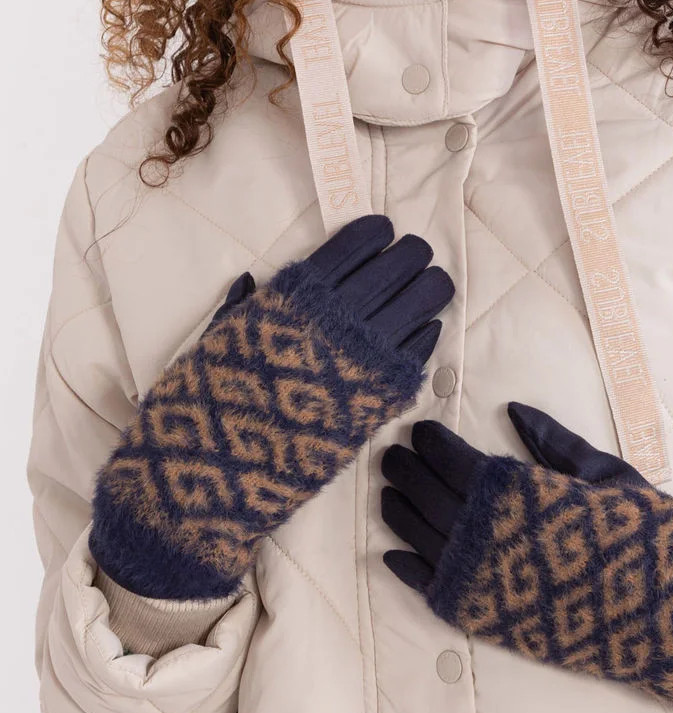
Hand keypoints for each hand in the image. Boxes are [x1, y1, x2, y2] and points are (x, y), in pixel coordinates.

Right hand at [90, 214, 454, 599]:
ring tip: (426, 289)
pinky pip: (423, 350)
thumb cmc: (202, 406)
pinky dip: (427, 334)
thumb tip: (254, 280)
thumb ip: (242, 307)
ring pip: (426, 299)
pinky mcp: (384, 398)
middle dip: (412, 254)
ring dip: (430, 287)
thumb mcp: (215, 340)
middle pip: (402, 263)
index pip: (357, 243)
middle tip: (411, 258)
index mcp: (295, 294)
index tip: (382, 233)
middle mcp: (337, 317)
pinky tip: (421, 332)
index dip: (377, 233)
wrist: (213, 479)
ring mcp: (366, 358)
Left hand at [380, 402, 672, 707]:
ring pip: (417, 538)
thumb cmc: (648, 535)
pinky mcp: (484, 619)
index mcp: (519, 490)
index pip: (452, 457)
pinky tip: (390, 554)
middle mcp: (489, 533)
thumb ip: (553, 444)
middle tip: (392, 456)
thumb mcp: (606, 475)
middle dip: (404, 470)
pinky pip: (428, 590)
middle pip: (425, 493)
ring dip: (397, 511)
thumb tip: (513, 410)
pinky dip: (405, 570)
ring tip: (389, 493)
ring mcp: (483, 579)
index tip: (420, 430)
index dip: (430, 442)